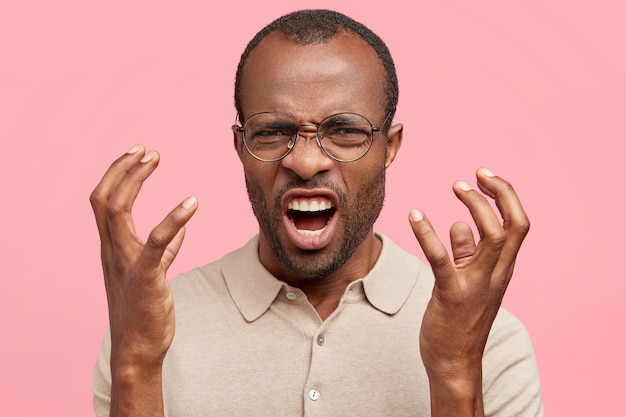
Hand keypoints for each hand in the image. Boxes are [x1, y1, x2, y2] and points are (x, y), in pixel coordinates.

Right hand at [90, 144, 197, 378]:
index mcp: (112, 249)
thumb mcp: (151, 274)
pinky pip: (157, 241)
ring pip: (117, 212)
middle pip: (103, 199)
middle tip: (146, 149)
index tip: (138, 155)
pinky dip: (173, 218)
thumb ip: (164, 250)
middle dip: (122, 169)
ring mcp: (125, 263)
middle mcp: (112, 251)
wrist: (138, 350)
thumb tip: (178, 232)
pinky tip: (192, 202)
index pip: (103, 202)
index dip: (117, 174)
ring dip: (134, 180)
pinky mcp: (145, 277)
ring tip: (155, 158)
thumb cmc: (143, 311)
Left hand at [408, 168, 529, 414]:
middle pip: (513, 226)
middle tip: (475, 175)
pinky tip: (415, 215)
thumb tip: (459, 224)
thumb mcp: (469, 282)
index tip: (485, 177)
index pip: (518, 225)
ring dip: (475, 206)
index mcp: (502, 269)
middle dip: (499, 193)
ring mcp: (476, 285)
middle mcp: (496, 274)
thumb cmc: (461, 320)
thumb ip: (467, 252)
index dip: (506, 196)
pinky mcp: (451, 295)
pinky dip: (429, 234)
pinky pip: (443, 259)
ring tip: (455, 186)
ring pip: (491, 237)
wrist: (455, 363)